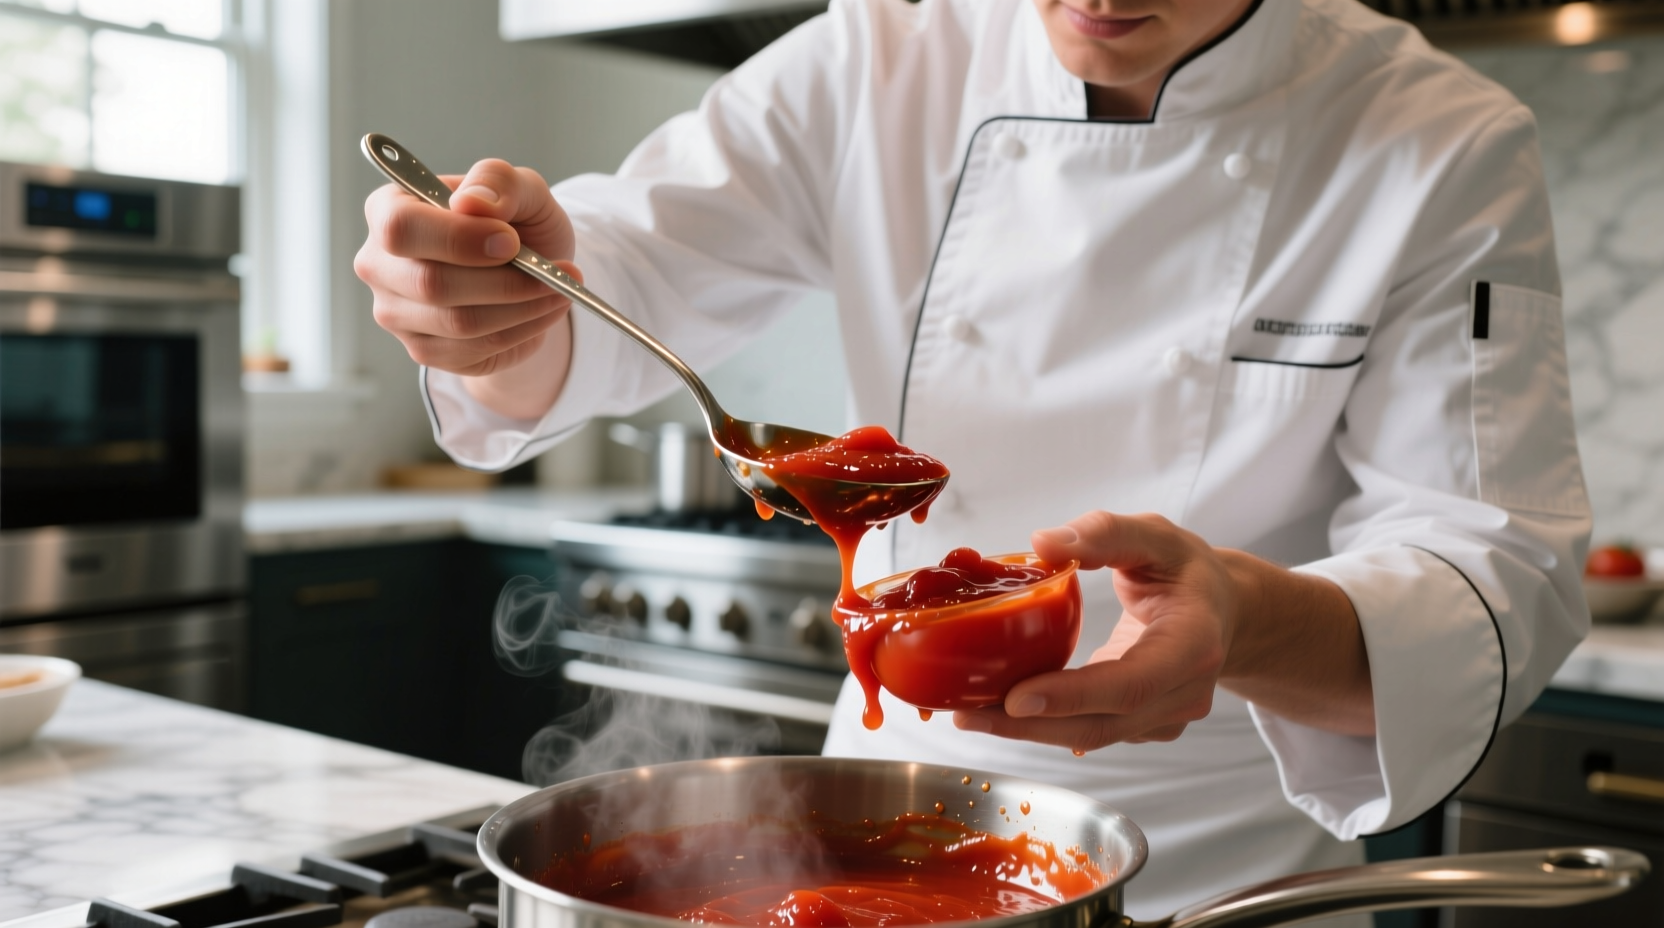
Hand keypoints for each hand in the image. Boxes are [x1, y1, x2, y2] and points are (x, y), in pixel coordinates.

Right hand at [355, 159, 577, 418]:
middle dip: (504, 281)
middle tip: (552, 272)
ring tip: (558, 289)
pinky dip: (521, 331)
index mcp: (388, 209)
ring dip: (522, 308)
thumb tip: (471, 203)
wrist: (529, 270)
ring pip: (458, 323)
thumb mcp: (520, 188)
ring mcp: (395, 313)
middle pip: (430, 284)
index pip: (401, 228)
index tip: (511, 241)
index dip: (458, 238)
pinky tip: (542, 310)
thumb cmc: (513, 222)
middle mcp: (379, 264)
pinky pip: (474, 350)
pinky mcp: (424, 349)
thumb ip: (497, 182)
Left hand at [953, 511, 1373, 752]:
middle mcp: (1184, 692)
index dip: (1073, 696)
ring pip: (1092, 735)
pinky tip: (1000, 711)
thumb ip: (1103, 533)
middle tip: (967, 714)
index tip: (1017, 698)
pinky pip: (1091, 731)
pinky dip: (1045, 725)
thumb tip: (1041, 543)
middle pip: (1103, 724)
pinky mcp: (1143, 727)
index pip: (1131, 682)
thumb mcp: (1154, 536)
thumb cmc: (1185, 570)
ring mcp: (1166, 717)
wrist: (1223, 610)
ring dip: (1029, 731)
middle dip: (1031, 726)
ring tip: (969, 713)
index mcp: (1194, 643)